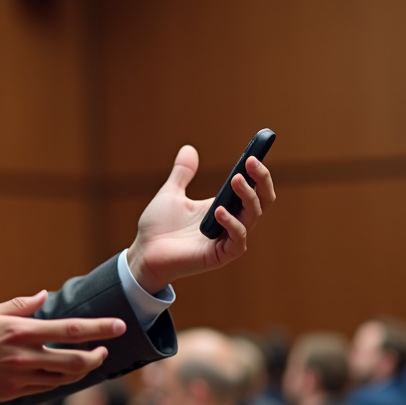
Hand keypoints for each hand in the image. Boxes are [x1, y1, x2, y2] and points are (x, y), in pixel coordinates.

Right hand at [0, 291, 126, 401]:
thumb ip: (21, 305)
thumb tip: (44, 295)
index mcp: (22, 332)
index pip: (71, 330)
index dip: (99, 329)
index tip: (118, 325)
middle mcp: (25, 356)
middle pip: (76, 360)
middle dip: (97, 356)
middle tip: (104, 350)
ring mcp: (21, 378)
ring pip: (64, 378)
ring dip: (82, 370)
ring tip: (88, 360)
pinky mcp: (15, 393)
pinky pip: (47, 388)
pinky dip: (60, 380)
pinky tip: (62, 372)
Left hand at [126, 145, 274, 293]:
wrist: (143, 252)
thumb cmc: (158, 227)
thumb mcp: (171, 193)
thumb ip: (182, 173)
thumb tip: (188, 148)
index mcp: (223, 207)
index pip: (254, 190)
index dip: (259, 173)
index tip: (255, 154)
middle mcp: (230, 222)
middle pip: (262, 202)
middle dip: (262, 181)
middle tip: (252, 162)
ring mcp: (226, 240)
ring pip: (252, 218)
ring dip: (248, 197)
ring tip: (236, 180)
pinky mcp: (219, 256)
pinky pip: (237, 241)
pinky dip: (232, 224)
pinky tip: (219, 210)